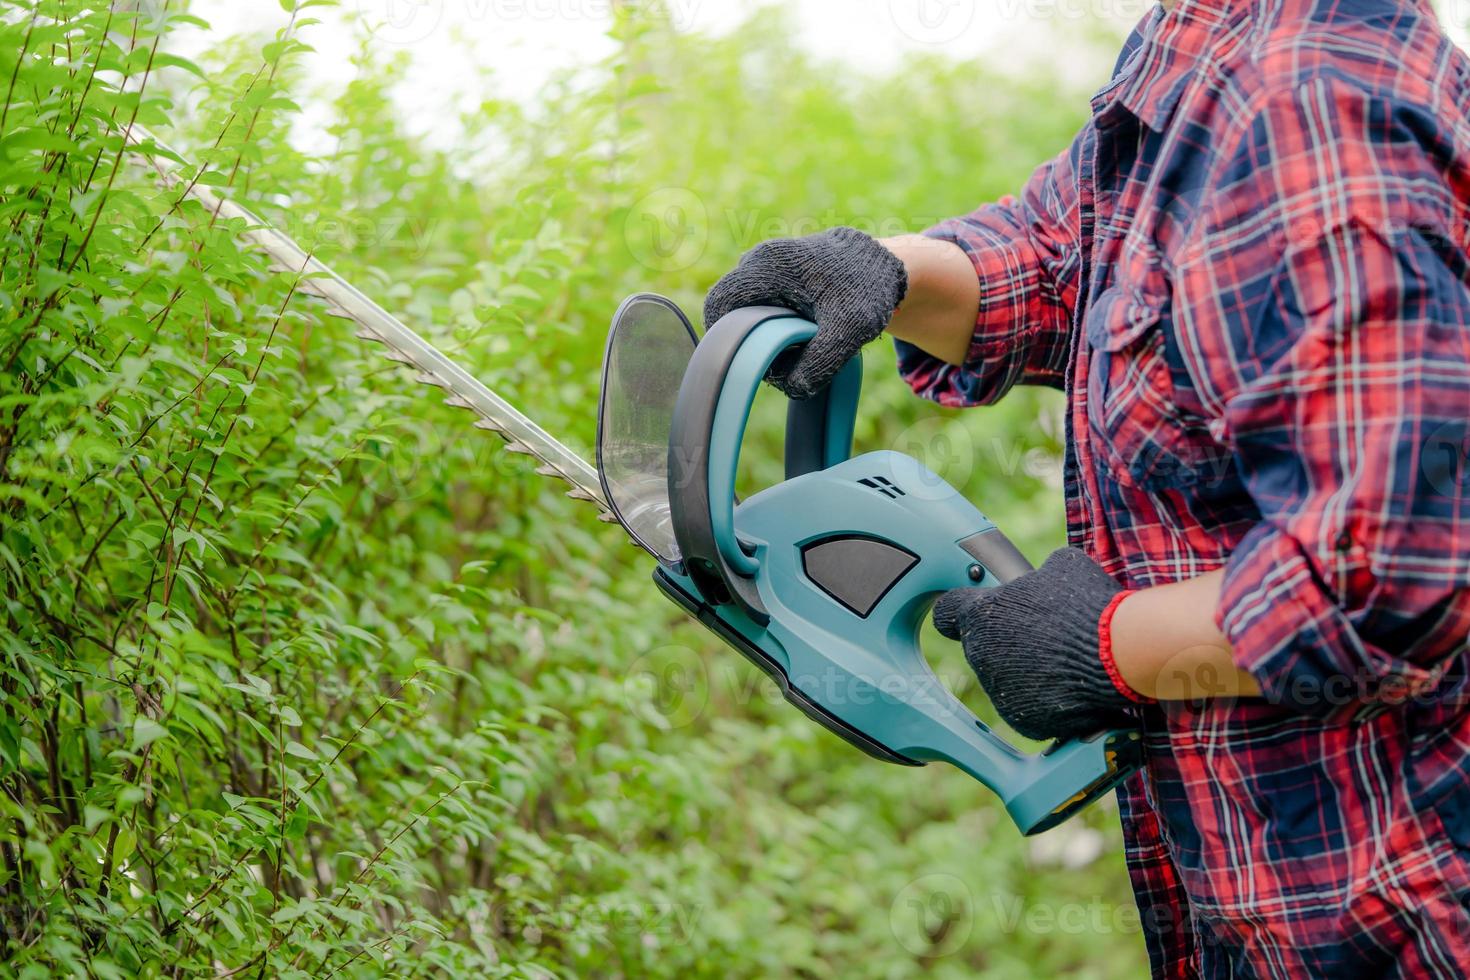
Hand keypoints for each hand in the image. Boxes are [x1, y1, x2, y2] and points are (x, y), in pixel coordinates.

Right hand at [703, 227, 906, 398]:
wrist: (882, 265)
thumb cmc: (866, 291)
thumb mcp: (850, 331)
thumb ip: (820, 363)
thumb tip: (790, 387)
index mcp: (767, 265)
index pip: (719, 304)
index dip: (725, 338)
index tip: (755, 359)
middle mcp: (757, 260)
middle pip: (730, 312)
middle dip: (751, 342)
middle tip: (784, 358)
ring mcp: (763, 266)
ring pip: (744, 311)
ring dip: (763, 336)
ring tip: (800, 344)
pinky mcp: (771, 276)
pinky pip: (758, 307)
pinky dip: (773, 327)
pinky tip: (800, 334)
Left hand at [933, 548, 1138, 741]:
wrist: (1119, 654)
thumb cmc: (1090, 605)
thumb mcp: (1062, 566)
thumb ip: (1038, 574)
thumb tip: (1045, 577)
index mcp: (981, 615)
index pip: (947, 613)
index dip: (960, 610)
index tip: (972, 612)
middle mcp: (980, 655)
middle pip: (983, 646)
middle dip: (1006, 640)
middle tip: (1045, 635)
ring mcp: (999, 691)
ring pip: (1005, 677)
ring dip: (1026, 669)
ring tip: (1065, 659)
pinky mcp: (1022, 719)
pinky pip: (1028, 705)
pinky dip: (1045, 697)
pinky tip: (1071, 685)